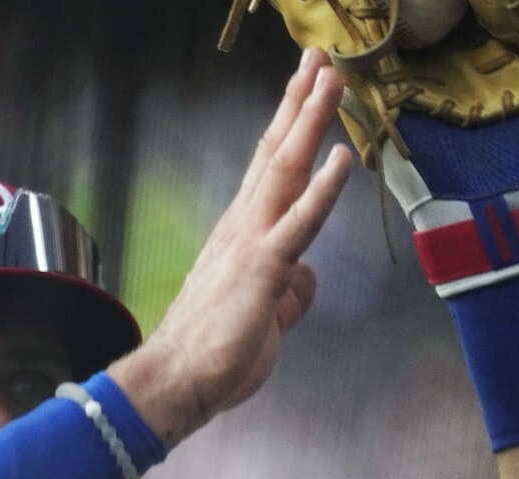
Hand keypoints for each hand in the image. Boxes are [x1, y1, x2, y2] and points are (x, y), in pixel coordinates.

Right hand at [111, 49, 351, 447]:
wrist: (177, 380)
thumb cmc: (213, 354)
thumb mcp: (264, 317)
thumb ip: (287, 291)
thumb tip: (303, 279)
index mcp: (241, 235)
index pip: (270, 168)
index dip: (290, 124)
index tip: (305, 86)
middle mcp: (242, 226)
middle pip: (277, 152)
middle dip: (299, 102)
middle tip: (317, 57)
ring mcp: (251, 242)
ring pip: (285, 170)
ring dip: (309, 121)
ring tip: (329, 78)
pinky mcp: (263, 268)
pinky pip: (299, 222)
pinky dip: (323, 188)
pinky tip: (342, 156)